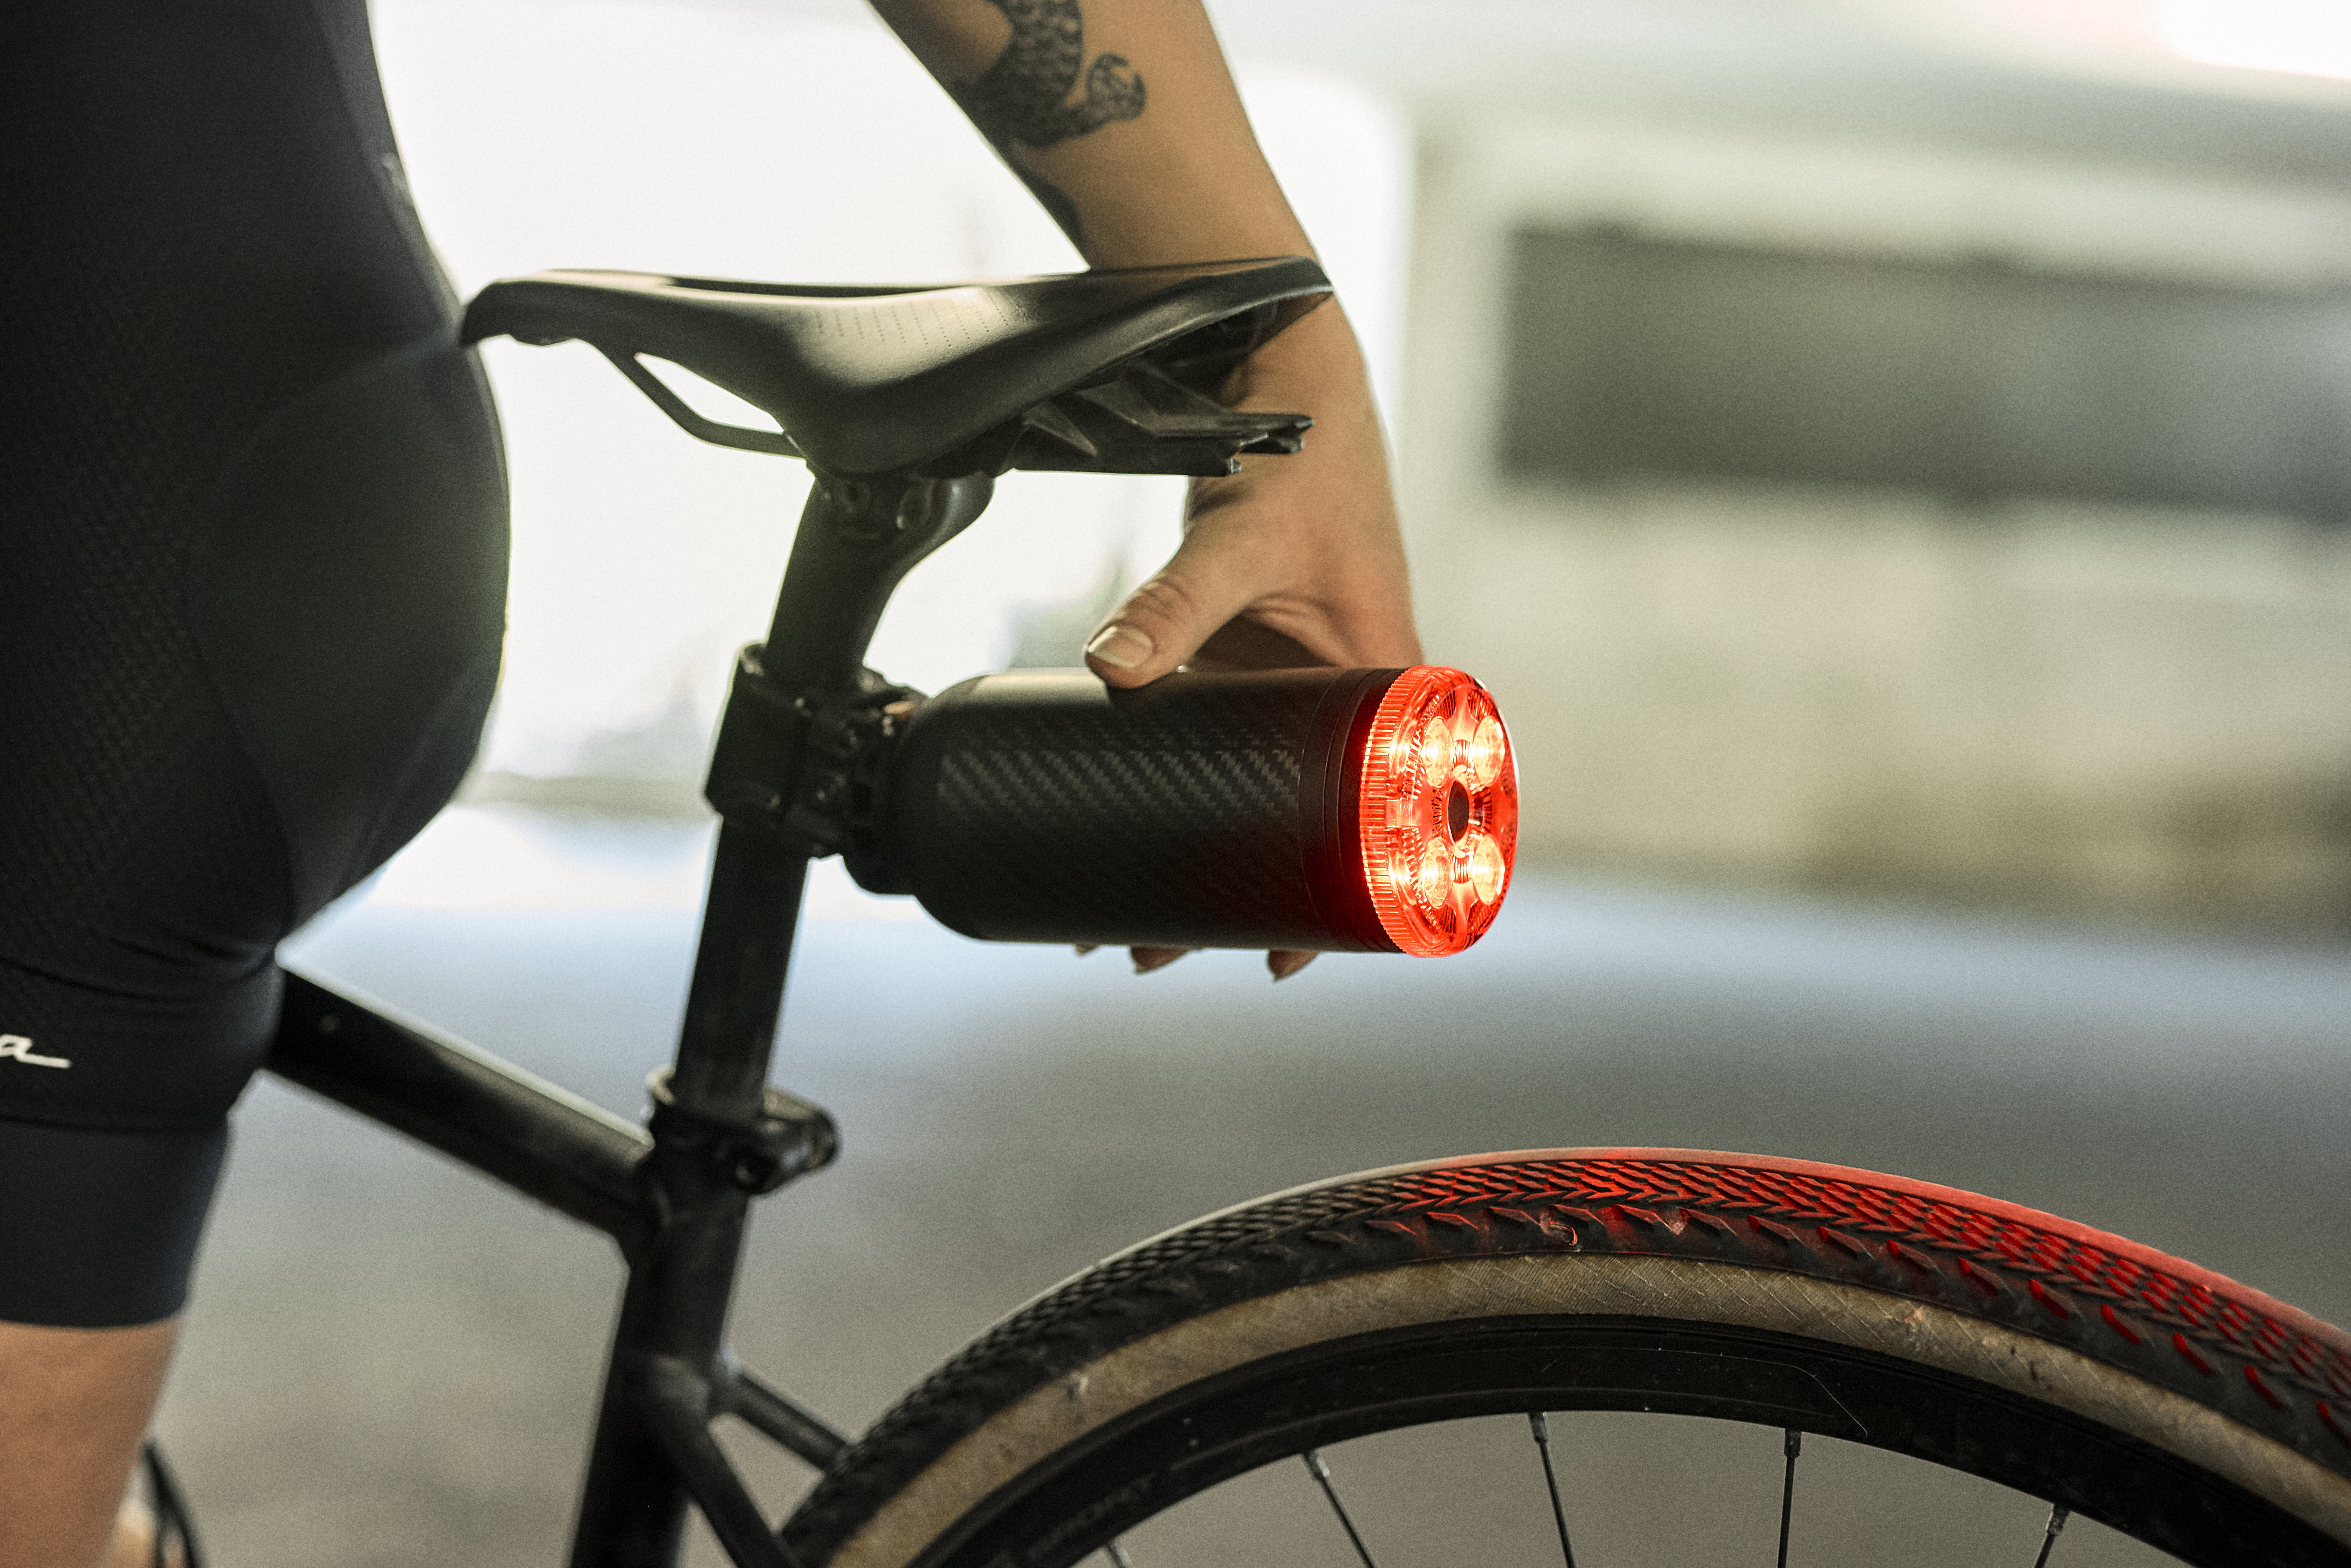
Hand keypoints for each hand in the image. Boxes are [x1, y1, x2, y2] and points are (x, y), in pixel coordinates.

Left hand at [1081, 301, 1422, 980]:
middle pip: (1301, 828)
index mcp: (1389, 693)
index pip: (1387, 824)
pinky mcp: (1240, 659)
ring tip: (1116, 917)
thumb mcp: (1246, 540)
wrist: (1287, 386)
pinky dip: (1171, 786)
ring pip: (1251, 794)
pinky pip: (1213, 743)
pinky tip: (1118, 817)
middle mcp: (1343, 703)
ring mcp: (1288, 686)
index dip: (1341, 905)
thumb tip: (1108, 667)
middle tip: (1151, 954)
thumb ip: (1177, 601)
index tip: (1281, 964)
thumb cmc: (1308, 461)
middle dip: (1231, 898)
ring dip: (1194, 850)